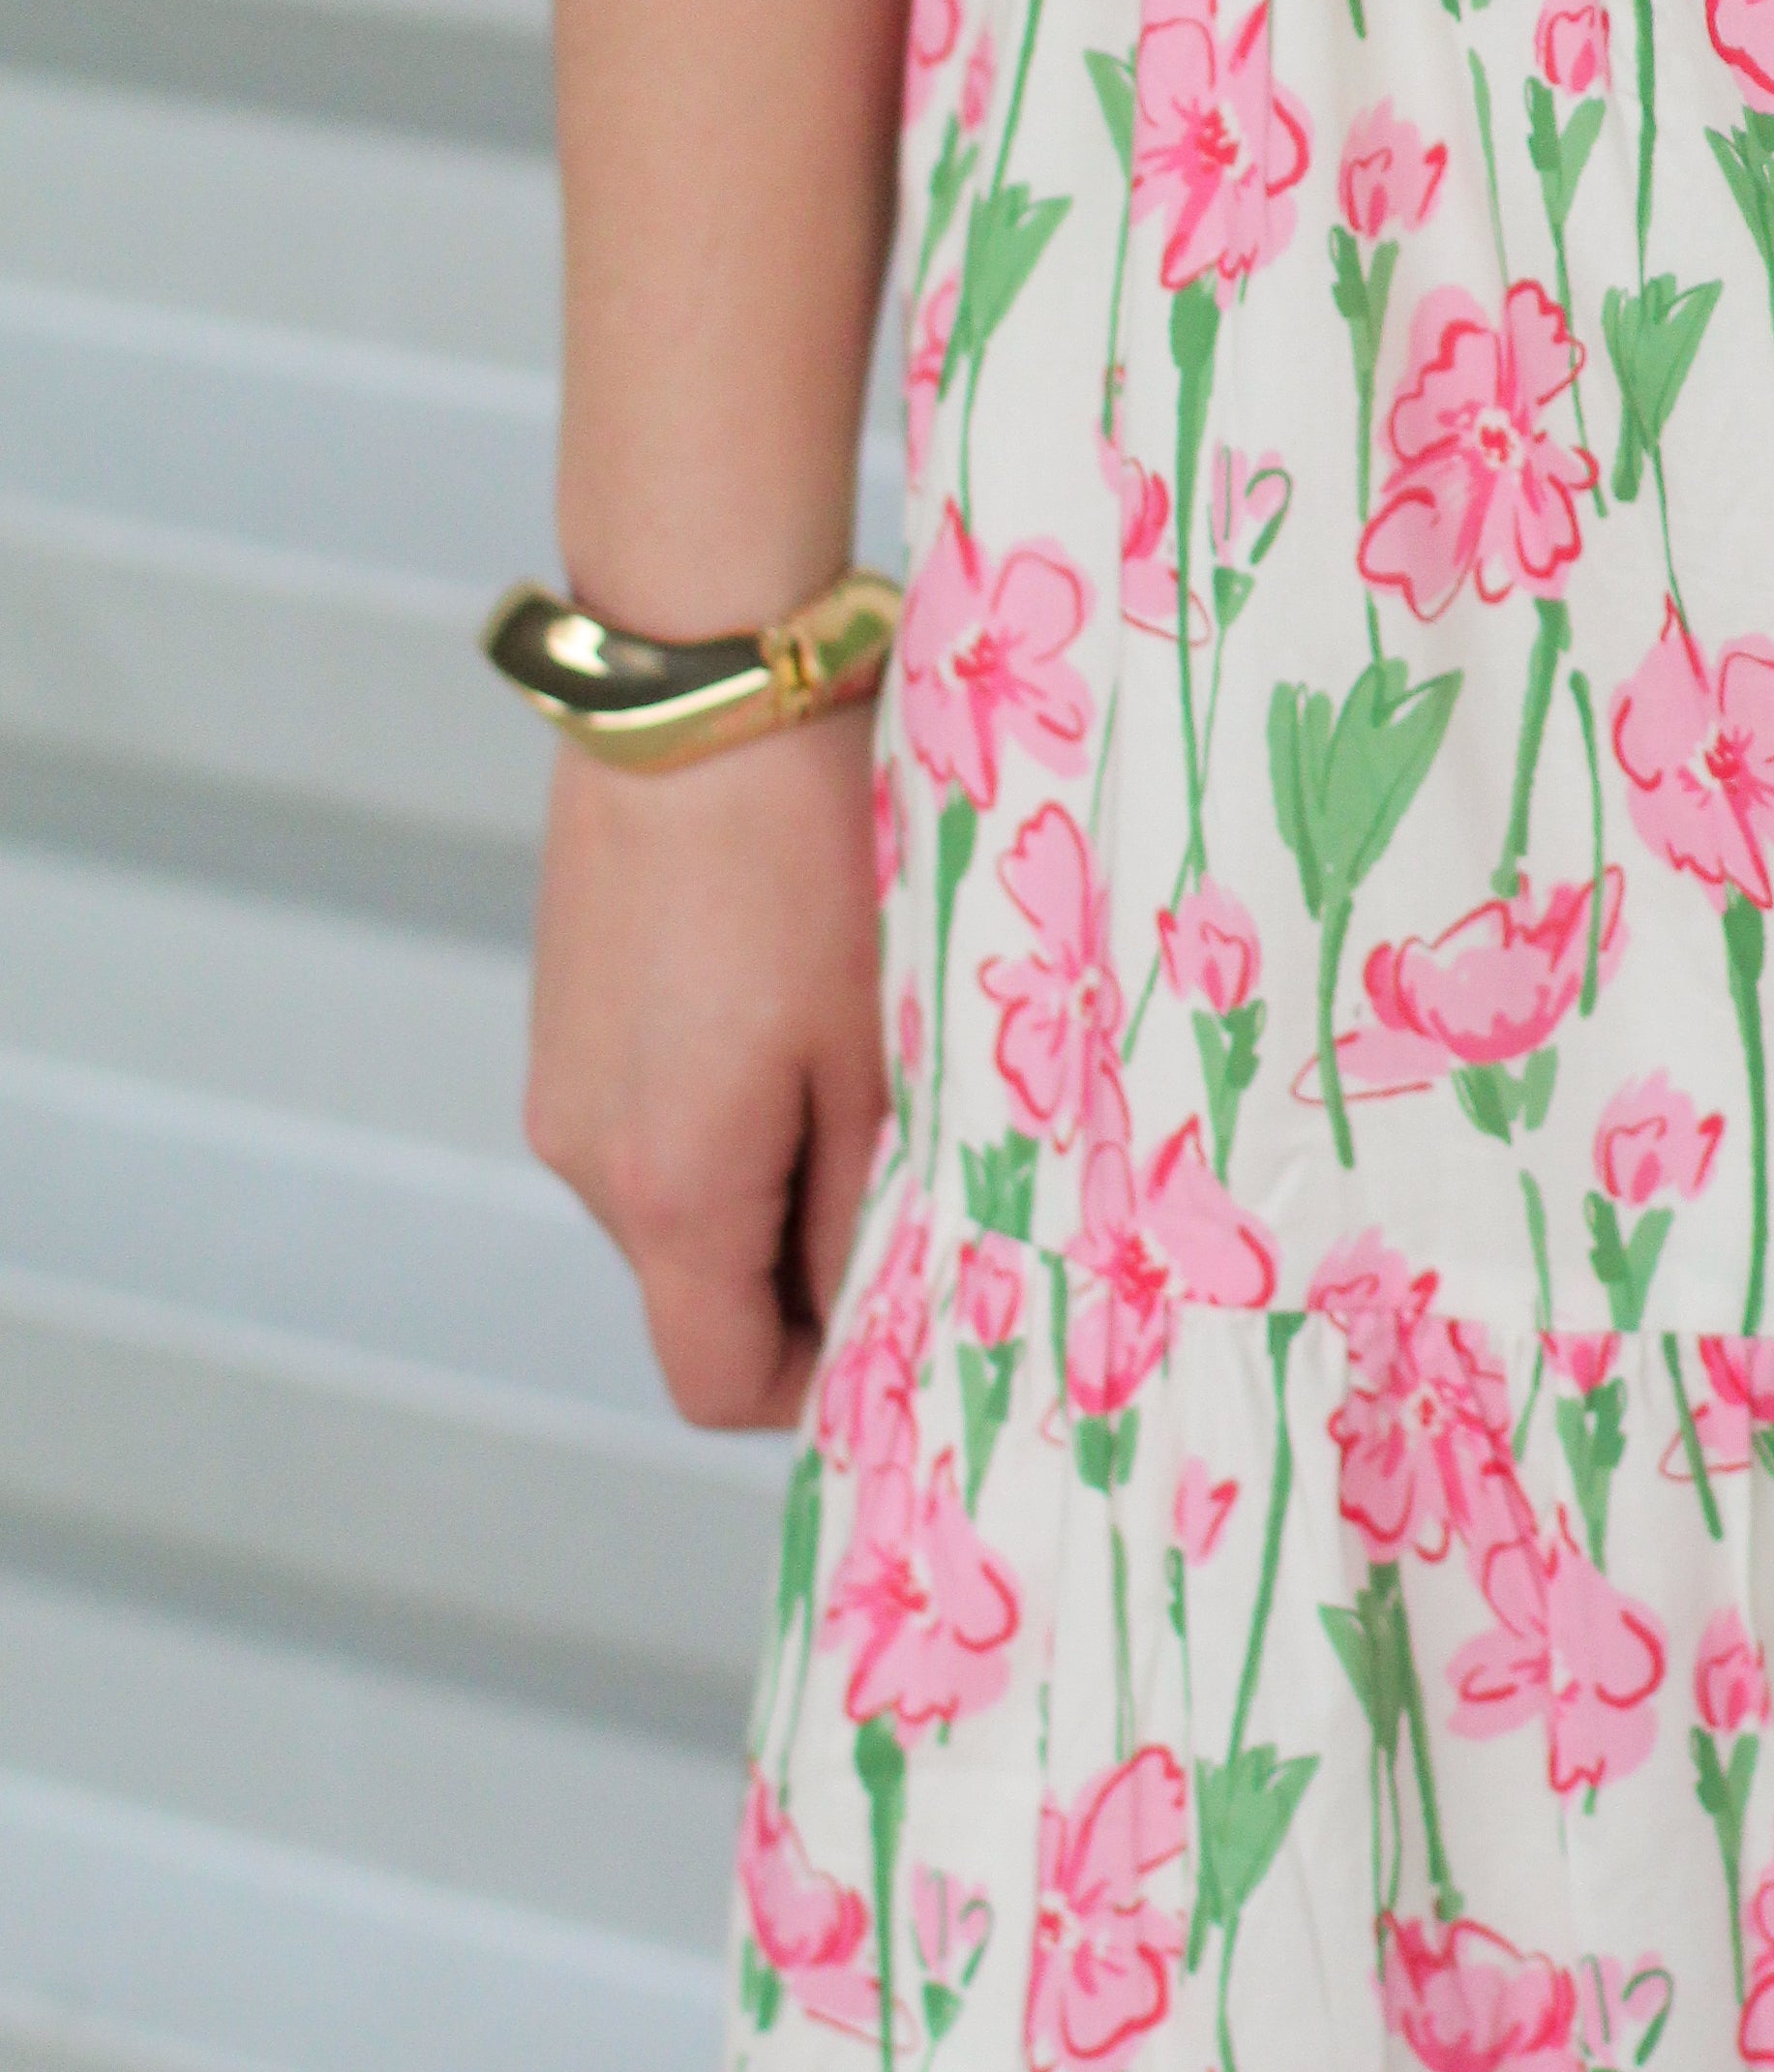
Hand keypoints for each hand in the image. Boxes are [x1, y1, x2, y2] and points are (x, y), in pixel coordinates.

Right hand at [525, 703, 887, 1429]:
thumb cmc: (813, 864)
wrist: (697, 689)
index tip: (907, 1310)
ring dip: (770, 1172)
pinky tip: (792, 1005)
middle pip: (700, 1292)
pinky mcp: (565, 1017)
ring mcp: (562, 1084)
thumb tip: (874, 1306)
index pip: (719, 1381)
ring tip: (858, 1056)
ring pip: (680, 1199)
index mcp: (668, 1191)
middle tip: (914, 1161)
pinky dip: (724, 1105)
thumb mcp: (877, 1047)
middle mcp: (586, 1159)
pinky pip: (650, 1117)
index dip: (818, 1379)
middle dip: (806, 1262)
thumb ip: (868, 1200)